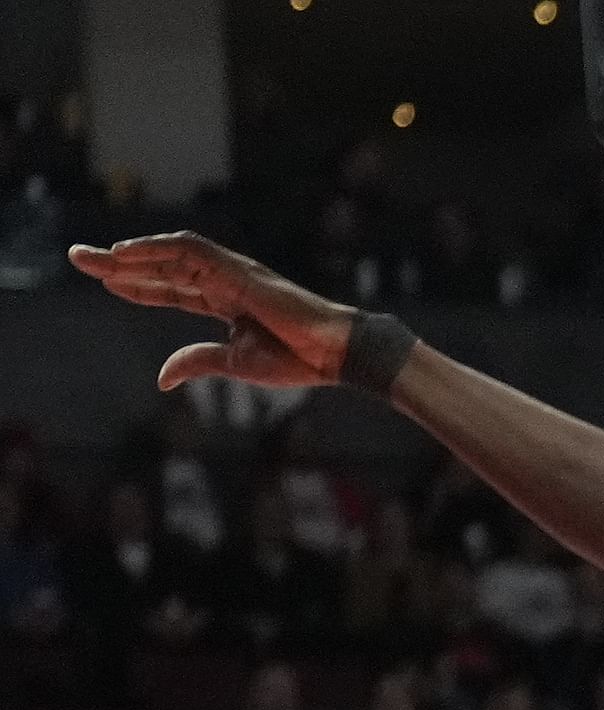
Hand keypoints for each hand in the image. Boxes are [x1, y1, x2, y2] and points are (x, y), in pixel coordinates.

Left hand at [69, 234, 356, 391]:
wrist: (336, 353)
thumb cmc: (298, 360)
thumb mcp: (236, 363)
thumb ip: (198, 361)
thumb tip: (162, 378)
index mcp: (228, 303)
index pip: (173, 288)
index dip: (139, 285)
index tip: (105, 281)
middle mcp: (226, 281)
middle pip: (163, 266)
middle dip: (119, 262)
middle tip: (78, 257)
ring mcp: (231, 272)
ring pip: (170, 253)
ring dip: (130, 253)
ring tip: (94, 257)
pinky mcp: (237, 270)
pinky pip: (188, 250)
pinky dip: (155, 249)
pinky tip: (125, 253)